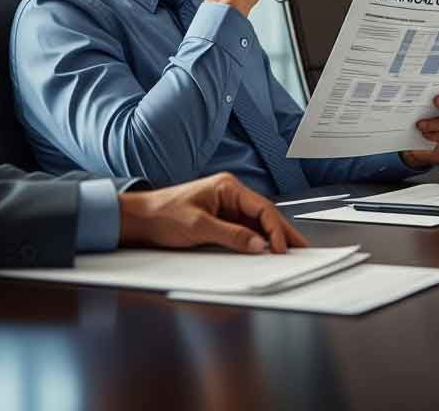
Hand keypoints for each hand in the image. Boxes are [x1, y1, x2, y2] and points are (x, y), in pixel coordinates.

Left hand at [118, 172, 308, 253]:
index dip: (276, 229)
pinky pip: (245, 229)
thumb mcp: (198, 227)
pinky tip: (265, 250)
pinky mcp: (221, 219)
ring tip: (289, 251)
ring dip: (272, 237)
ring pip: (258, 223)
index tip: (281, 247)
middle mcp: (230, 194)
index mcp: (228, 187)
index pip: (262, 208)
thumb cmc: (161, 215)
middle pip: (265, 214)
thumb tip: (259, 245)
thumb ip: (232, 235)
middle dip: (283, 232)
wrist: (137, 219)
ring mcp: (226, 207)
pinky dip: (257, 240)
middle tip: (301, 248)